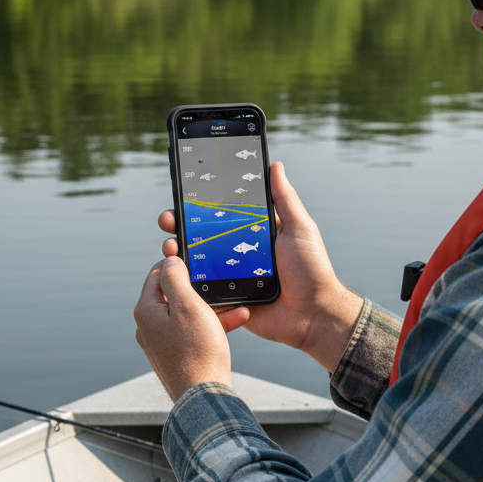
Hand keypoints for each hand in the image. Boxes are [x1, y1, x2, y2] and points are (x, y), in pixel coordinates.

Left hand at [134, 256, 231, 401]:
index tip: (196, 257)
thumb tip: (169, 260)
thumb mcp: (188, 305)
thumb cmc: (197, 352)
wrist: (204, 397)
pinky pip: (193, 331)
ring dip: (211, 306)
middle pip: (173, 294)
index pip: (157, 274)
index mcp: (146, 311)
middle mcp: (149, 326)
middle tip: (217, 279)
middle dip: (199, 287)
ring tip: (234, 301)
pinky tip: (236, 319)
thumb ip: (176, 278)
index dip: (177, 263)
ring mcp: (162, 343)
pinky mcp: (176, 355)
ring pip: (187, 313)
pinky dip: (211, 324)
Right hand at [157, 162, 362, 372]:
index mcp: (250, 233)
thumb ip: (285, 199)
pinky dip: (184, 282)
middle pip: (199, 236)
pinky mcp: (225, 300)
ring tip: (169, 246)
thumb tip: (275, 165)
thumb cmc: (312, 270)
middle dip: (178, 225)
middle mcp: (235, 252)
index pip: (220, 214)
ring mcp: (228, 277)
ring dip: (176, 252)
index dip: (199, 204)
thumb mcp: (299, 229)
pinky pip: (199, 291)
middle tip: (168, 219)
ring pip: (194, 262)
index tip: (183, 193)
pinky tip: (173, 273)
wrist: (314, 316)